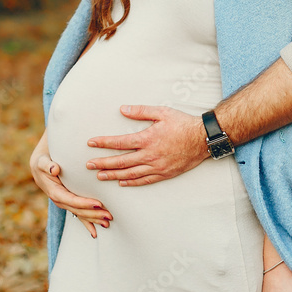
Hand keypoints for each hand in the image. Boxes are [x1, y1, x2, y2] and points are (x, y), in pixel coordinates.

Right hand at [30, 132, 111, 237]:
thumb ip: (47, 165)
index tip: (98, 203)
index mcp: (55, 192)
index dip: (84, 203)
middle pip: (78, 210)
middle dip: (93, 214)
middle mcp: (60, 200)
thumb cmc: (42, 162)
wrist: (39, 167)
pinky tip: (95, 232)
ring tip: (108, 222)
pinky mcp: (69, 203)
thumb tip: (54, 169)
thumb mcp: (42, 161)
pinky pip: (78, 215)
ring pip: (80, 214)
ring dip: (94, 219)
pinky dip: (87, 223)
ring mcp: (65, 203)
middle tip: (109, 215)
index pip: (71, 200)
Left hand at [86, 105, 208, 185]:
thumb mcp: (162, 112)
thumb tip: (123, 109)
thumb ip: (141, 111)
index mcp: (147, 139)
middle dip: (103, 163)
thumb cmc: (182, 123)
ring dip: (113, 175)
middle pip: (121, 161)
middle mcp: (149, 155)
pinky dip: (131, 182)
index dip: (103, 143)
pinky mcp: (164, 173)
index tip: (91, 143)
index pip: (119, 143)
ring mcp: (157, 166)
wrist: (203, 139)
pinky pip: (144, 180)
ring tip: (100, 176)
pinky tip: (122, 182)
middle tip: (88, 165)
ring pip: (130, 173)